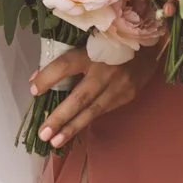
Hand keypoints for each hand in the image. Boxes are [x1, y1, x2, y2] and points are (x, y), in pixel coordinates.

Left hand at [35, 42, 159, 147]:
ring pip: (92, 111)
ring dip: (72, 128)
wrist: (149, 44)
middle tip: (43, 133)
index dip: (48, 77)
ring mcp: (118, 86)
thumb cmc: (111, 41)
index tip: (33, 90)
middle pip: (80, 98)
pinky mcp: (127, 96)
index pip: (65, 65)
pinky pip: (103, 111)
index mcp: (92, 52)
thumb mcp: (89, 42)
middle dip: (60, 117)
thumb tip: (38, 78)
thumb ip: (68, 59)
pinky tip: (73, 131)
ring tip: (55, 142)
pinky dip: (86, 121)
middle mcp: (105, 71)